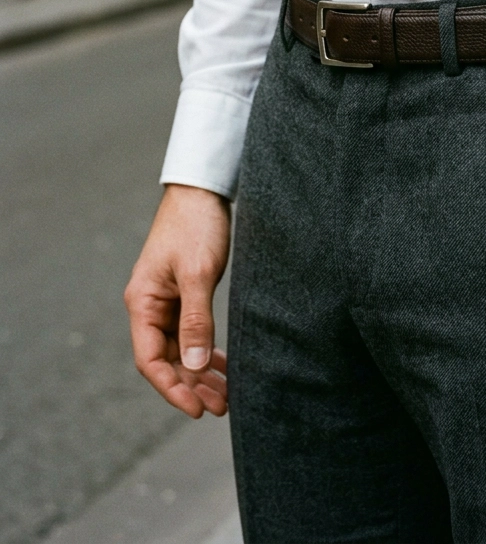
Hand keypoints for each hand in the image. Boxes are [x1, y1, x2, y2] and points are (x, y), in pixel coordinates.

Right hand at [125, 184, 230, 417]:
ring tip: (226, 395)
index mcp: (143, 302)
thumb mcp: (197, 273)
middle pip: (167, 360)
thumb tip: (194, 367)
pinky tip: (224, 366)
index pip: (151, 360)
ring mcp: (167, 301)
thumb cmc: (195, 226)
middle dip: (191, 386)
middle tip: (222, 406)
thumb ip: (195, 320)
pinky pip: (192, 333)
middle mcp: (151, 306)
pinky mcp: (185, 294)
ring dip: (200, 373)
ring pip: (181, 349)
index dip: (172, 388)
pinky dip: (206, 351)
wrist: (202, 190)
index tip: (196, 409)